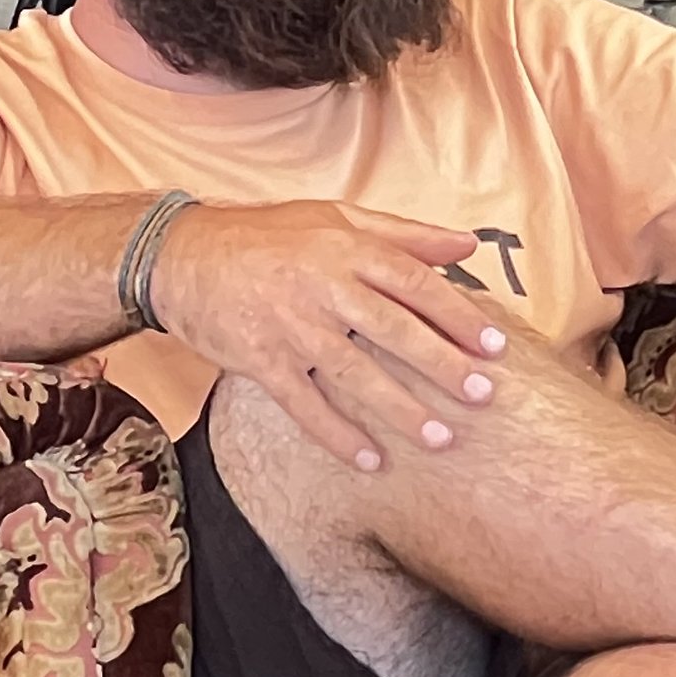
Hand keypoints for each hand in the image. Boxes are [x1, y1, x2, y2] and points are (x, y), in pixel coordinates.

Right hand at [148, 198, 508, 471]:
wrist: (181, 256)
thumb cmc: (267, 236)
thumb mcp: (335, 217)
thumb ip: (403, 233)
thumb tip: (467, 243)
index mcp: (345, 248)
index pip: (414, 282)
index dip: (457, 315)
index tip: (494, 346)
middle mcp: (322, 286)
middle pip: (393, 330)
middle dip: (441, 366)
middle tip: (482, 396)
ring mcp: (290, 326)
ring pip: (354, 373)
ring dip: (400, 410)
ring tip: (440, 438)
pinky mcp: (260, 360)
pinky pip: (304, 404)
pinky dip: (337, 434)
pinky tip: (370, 460)